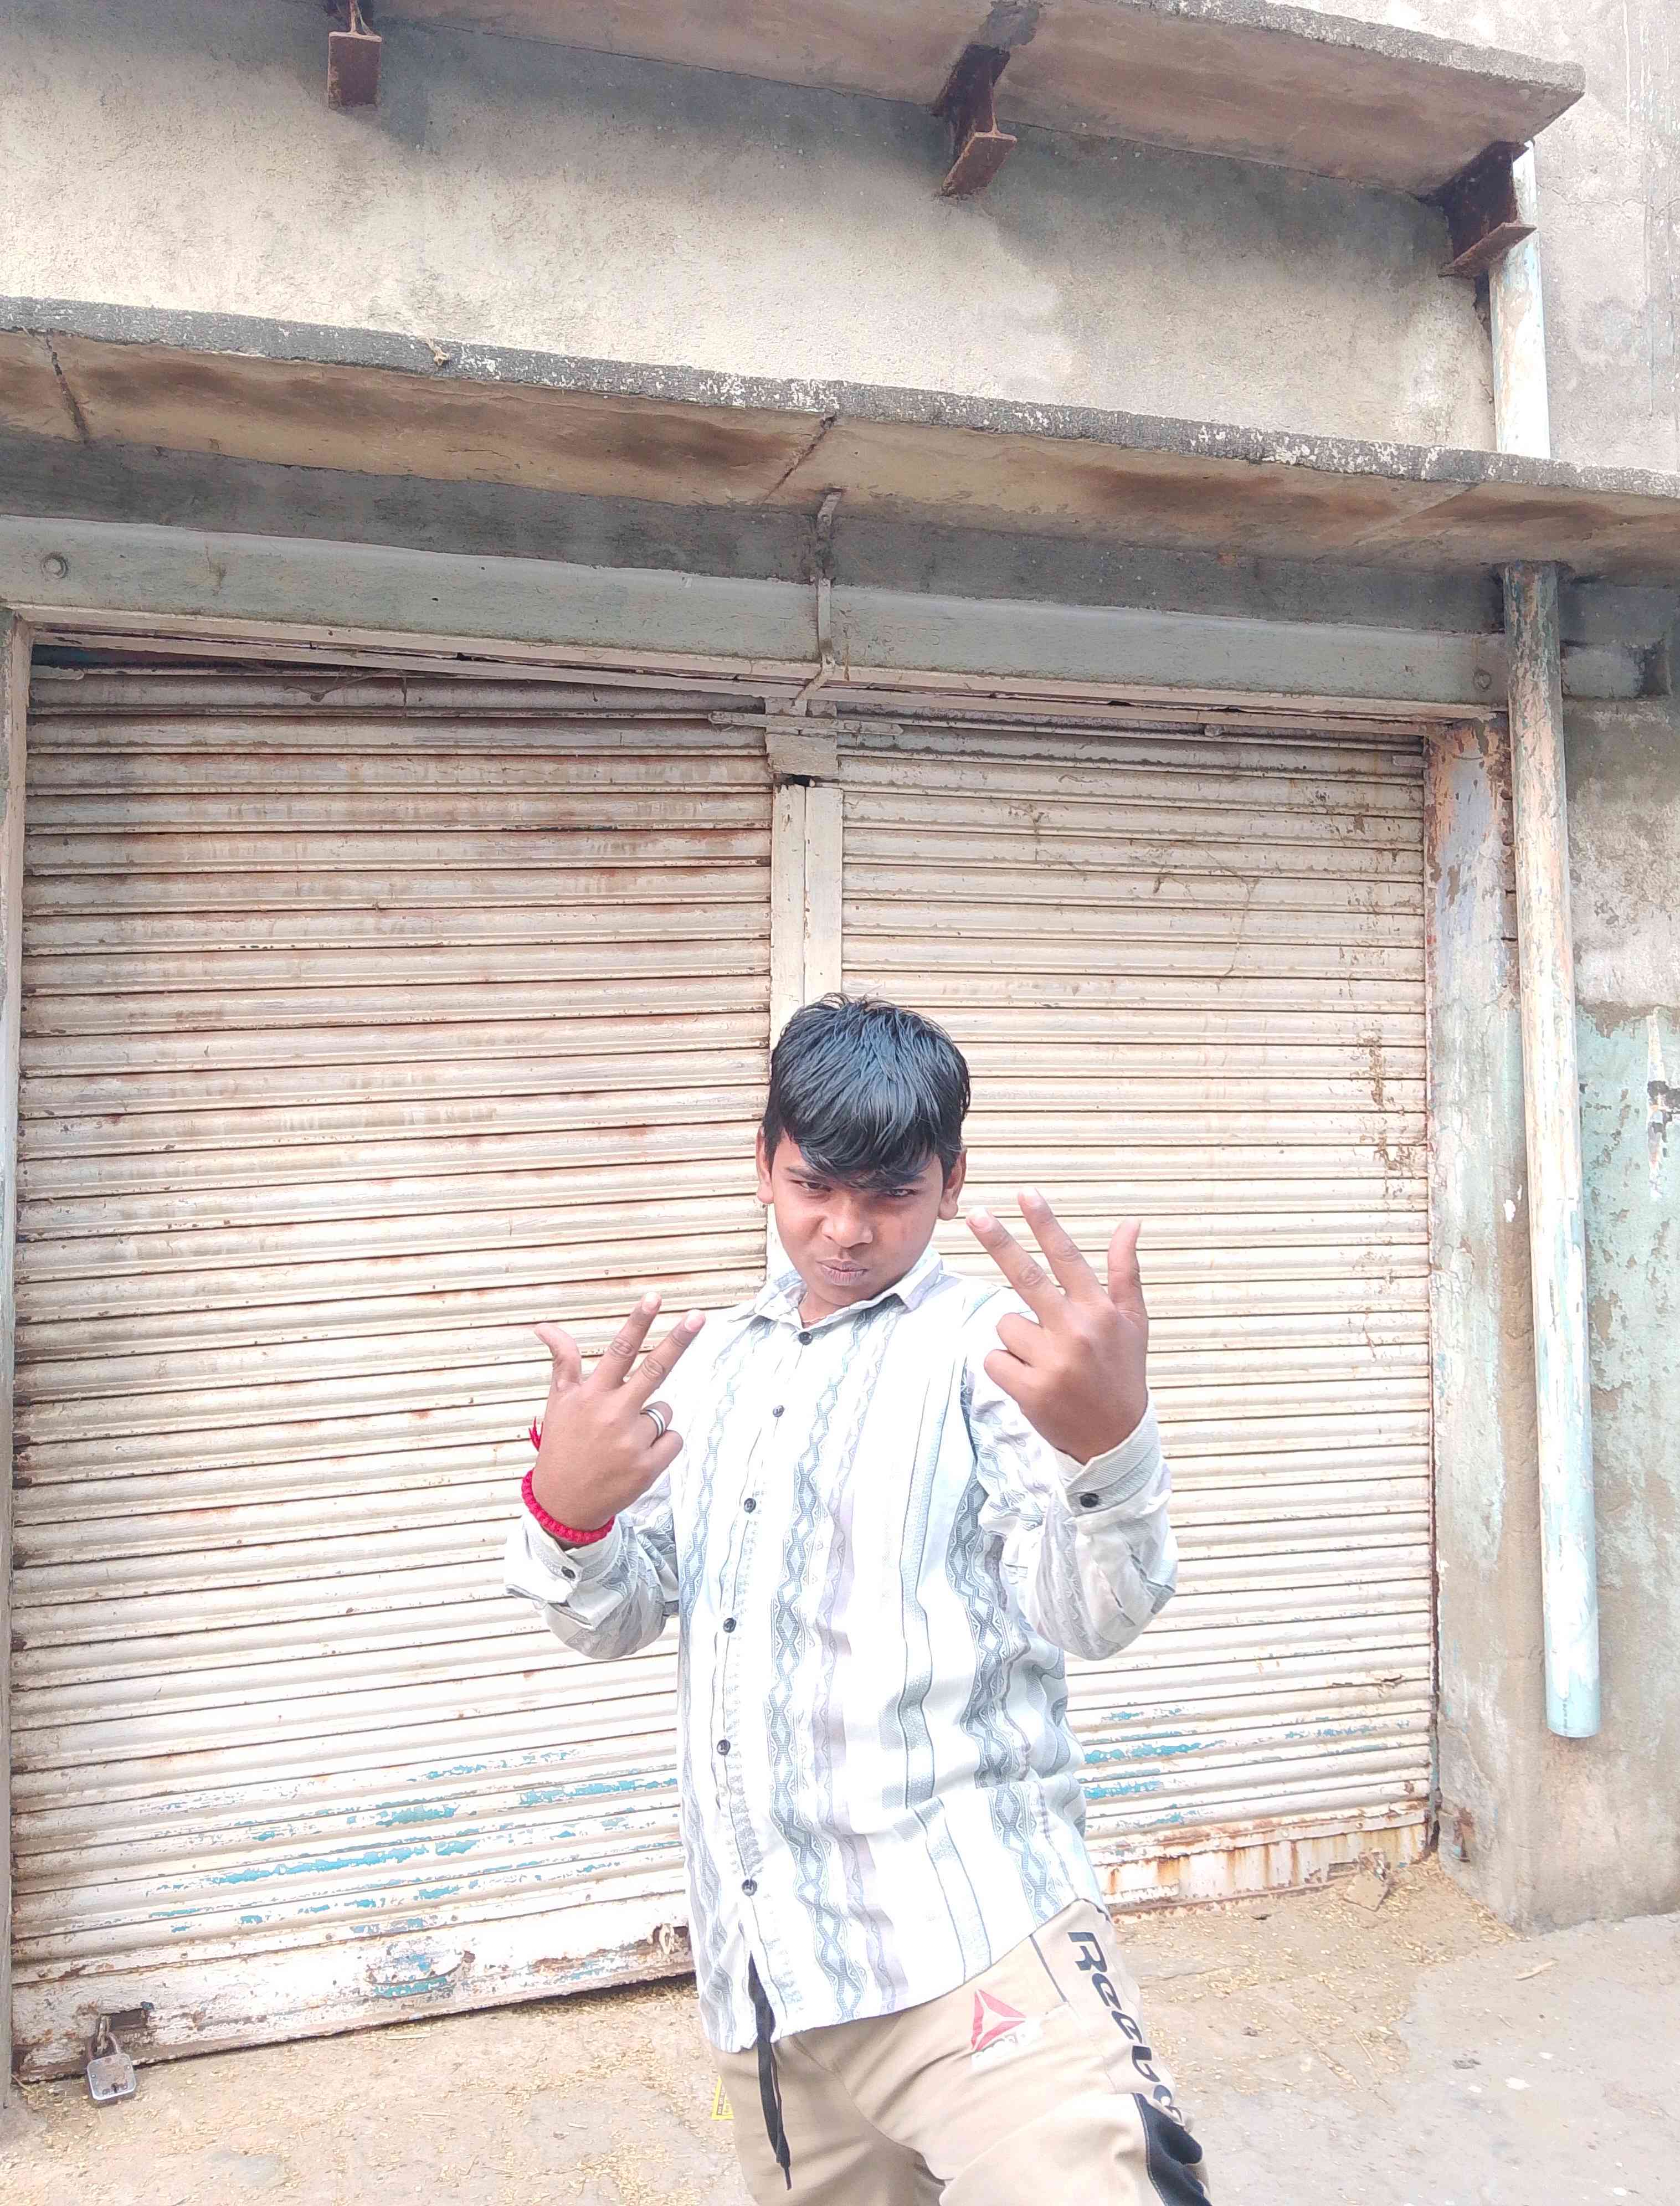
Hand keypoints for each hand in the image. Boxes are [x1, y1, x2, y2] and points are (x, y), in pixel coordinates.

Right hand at [529, 1293, 704, 1531]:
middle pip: (655, 1369)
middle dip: (678, 1340)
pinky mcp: (648, 1467)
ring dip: (651, 1418)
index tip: (654, 1297)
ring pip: (664, 1411)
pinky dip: (662, 1444)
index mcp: (592, 1395)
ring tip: (623, 1438)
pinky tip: (636, 1456)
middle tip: (698, 1316)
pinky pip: (673, 1439)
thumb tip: (542, 1326)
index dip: (638, 1322)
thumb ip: (562, 1361)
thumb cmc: (563, 1444)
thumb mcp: (559, 1402)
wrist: (564, 1503)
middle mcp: (613, 1414)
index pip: (619, 1351)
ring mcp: (632, 1441)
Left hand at [967, 1191, 1148, 1462]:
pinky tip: (1032, 1380)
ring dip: (1017, 1338)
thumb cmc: (1122, 1373)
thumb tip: (1130, 1223)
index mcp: (1100, 1311)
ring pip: (1006, 1325)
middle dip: (1000, 1242)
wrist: (1116, 1440)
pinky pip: (994, 1359)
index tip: (1026, 1194)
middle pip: (1027, 1278)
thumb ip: (1125, 1272)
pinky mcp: (1030, 1390)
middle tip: (975, 1214)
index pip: (1068, 1258)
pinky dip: (1005, 1367)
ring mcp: (1052, 1362)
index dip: (1045, 1224)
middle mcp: (1076, 1331)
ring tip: (1045, 1360)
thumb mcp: (1133, 1322)